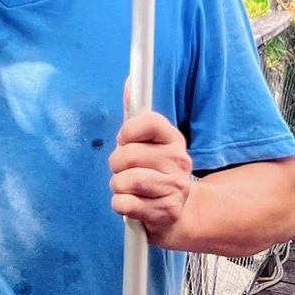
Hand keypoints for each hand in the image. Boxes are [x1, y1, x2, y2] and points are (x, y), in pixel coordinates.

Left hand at [108, 111, 194, 246]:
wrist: (177, 212)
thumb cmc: (154, 171)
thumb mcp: (148, 142)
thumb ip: (135, 114)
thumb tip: (130, 82)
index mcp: (173, 140)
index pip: (149, 121)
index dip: (128, 131)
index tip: (125, 140)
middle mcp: (179, 162)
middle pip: (129, 154)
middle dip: (116, 163)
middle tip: (123, 169)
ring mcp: (174, 189)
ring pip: (127, 181)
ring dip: (118, 184)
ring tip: (127, 187)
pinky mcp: (165, 213)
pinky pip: (125, 204)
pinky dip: (119, 204)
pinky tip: (130, 203)